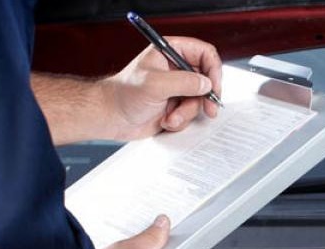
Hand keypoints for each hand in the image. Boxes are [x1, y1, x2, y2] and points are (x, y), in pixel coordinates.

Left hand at [100, 36, 222, 140]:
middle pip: (207, 79)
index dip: (213, 70)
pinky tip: (166, 120)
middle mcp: (176, 69)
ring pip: (200, 100)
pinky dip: (180, 120)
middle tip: (209, 108)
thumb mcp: (155, 84)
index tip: (212, 86)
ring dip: (187, 112)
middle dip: (205, 97)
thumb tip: (205, 84)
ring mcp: (177, 88)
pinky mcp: (176, 106)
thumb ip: (183, 82)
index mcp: (170, 52)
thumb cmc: (123, 95)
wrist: (111, 117)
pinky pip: (191, 113)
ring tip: (171, 117)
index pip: (204, 53)